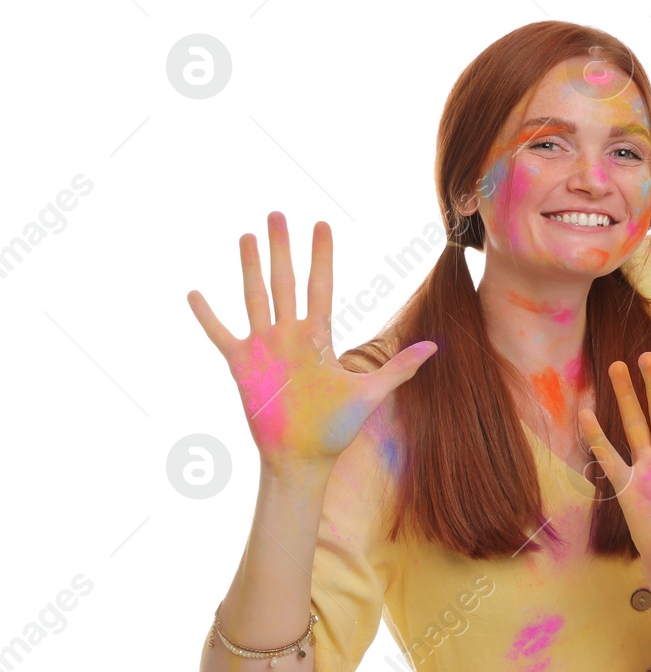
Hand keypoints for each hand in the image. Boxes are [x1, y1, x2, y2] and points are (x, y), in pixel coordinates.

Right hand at [187, 212, 435, 478]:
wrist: (303, 458)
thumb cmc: (336, 427)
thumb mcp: (370, 394)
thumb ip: (398, 368)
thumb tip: (435, 347)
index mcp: (319, 337)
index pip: (320, 286)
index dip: (321, 256)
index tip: (322, 224)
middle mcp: (290, 335)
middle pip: (284, 282)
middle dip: (282, 249)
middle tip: (276, 213)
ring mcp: (264, 348)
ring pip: (255, 298)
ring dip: (250, 268)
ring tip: (247, 236)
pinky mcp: (242, 366)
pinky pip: (221, 335)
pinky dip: (208, 316)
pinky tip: (194, 292)